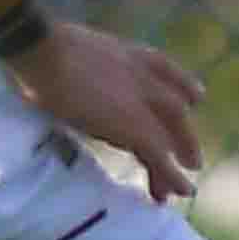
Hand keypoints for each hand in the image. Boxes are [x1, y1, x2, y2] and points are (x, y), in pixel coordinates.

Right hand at [4, 21, 208, 201]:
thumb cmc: (42, 48)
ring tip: (183, 188)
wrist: (44, 52)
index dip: (182, 85)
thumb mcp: (71, 49)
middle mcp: (142, 76)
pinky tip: (181, 191)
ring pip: (168, 136)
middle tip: (192, 160)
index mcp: (127, 54)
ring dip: (176, 164)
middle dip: (183, 135)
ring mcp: (142, 101)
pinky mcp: (136, 127)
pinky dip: (172, 176)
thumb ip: (79, 62)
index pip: (164, 69)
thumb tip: (60, 71)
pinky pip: (159, 156)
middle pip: (174, 108)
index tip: (196, 99)